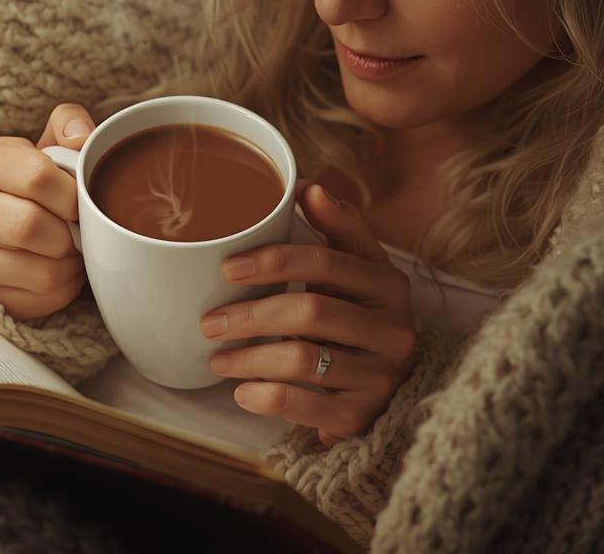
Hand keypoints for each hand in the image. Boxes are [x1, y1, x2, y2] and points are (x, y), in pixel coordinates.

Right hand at [0, 103, 95, 319]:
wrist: (15, 215)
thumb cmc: (42, 178)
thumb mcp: (56, 142)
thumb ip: (72, 124)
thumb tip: (80, 139)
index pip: (37, 177)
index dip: (72, 195)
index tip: (81, 201)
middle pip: (28, 227)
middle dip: (68, 234)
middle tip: (78, 231)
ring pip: (38, 272)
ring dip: (68, 266)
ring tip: (71, 251)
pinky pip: (34, 301)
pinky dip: (58, 290)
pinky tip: (57, 271)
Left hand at [199, 182, 416, 446]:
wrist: (388, 389)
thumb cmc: (360, 316)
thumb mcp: (357, 271)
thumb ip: (337, 228)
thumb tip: (308, 187)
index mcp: (388, 283)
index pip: (327, 261)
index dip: (275, 261)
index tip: (228, 267)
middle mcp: (393, 329)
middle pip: (311, 311)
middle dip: (251, 314)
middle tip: (209, 321)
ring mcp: (380, 376)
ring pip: (303, 359)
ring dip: (249, 358)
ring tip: (217, 358)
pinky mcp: (362, 415)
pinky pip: (305, 405)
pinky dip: (266, 397)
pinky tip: (242, 392)